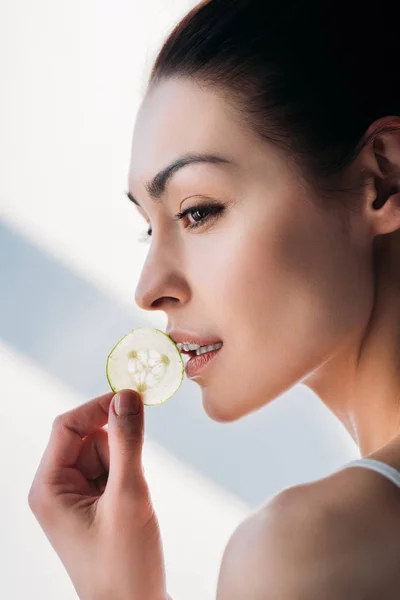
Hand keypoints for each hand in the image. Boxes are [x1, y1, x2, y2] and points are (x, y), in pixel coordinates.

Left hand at [28, 390, 167, 599]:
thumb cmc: (125, 564)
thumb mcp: (129, 496)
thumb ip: (128, 442)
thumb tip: (127, 395)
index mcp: (48, 487)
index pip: (67, 426)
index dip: (99, 407)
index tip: (134, 398)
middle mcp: (56, 488)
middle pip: (88, 438)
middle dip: (118, 447)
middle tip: (135, 476)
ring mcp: (75, 497)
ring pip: (104, 452)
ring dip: (126, 464)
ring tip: (133, 501)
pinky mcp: (93, 504)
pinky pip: (111, 469)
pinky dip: (128, 476)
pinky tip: (133, 505)